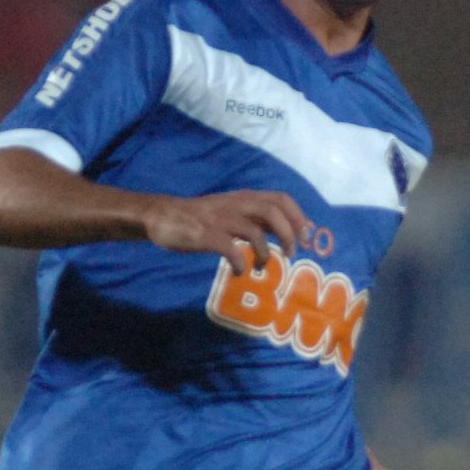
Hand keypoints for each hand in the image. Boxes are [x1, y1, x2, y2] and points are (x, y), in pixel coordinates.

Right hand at [141, 190, 308, 272]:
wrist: (161, 215)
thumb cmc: (200, 216)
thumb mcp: (231, 211)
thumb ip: (255, 217)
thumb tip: (285, 230)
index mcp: (244, 198)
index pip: (280, 198)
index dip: (298, 216)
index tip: (307, 236)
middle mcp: (236, 205)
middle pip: (273, 212)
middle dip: (288, 234)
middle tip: (291, 254)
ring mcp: (221, 219)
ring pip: (255, 231)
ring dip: (265, 253)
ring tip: (261, 268)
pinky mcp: (206, 235)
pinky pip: (231, 250)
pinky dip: (240, 264)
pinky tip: (238, 272)